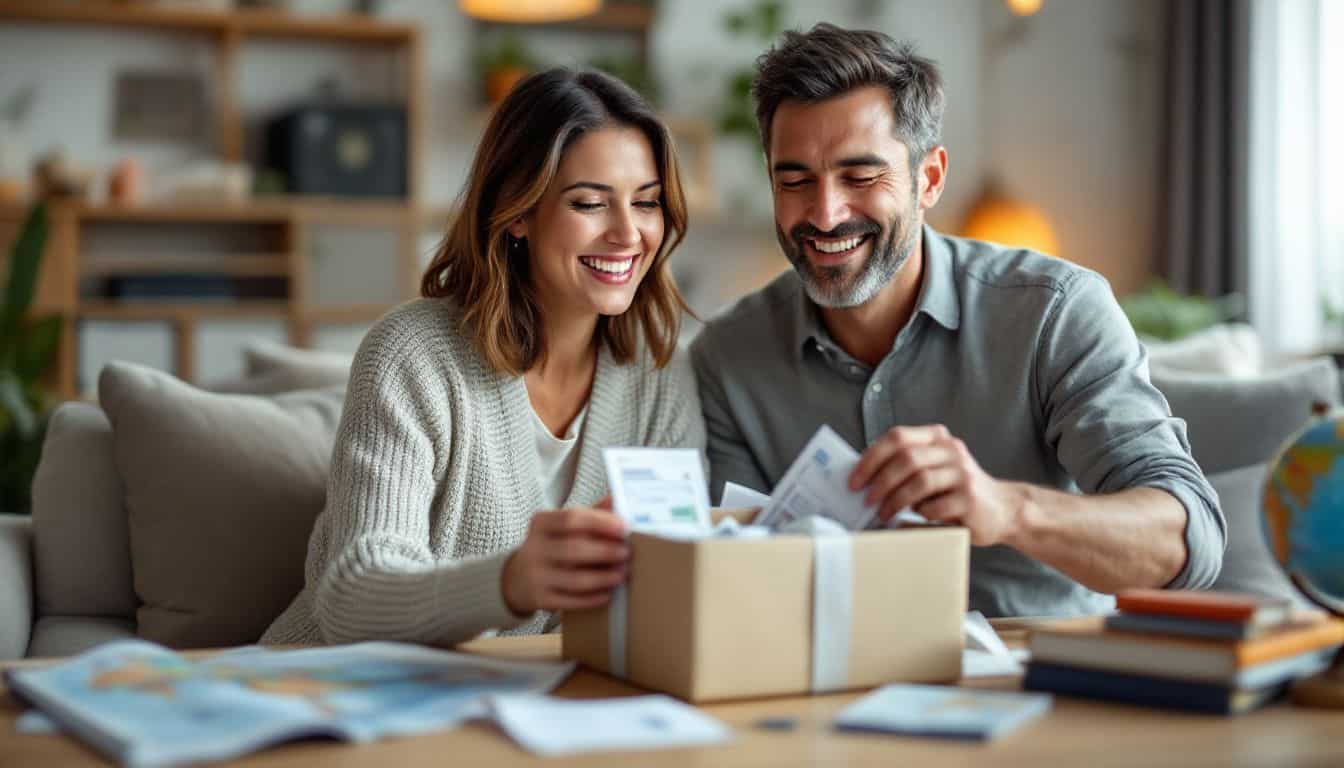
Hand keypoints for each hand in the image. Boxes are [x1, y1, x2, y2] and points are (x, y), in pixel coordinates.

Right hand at [501, 499, 628, 614]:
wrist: (517, 578)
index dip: (600, 522)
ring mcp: (535, 575)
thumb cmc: (551, 546)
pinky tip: (608, 593)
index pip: (571, 518)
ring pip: (574, 579)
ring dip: (603, 577)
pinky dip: (592, 598)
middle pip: (574, 548)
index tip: (624, 527)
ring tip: (622, 574)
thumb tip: (617, 498)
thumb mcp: (562, 527)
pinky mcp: (539, 599)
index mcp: (541, 523)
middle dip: (605, 551)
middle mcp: (534, 548)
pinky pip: (570, 601)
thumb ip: (590, 514)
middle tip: (626, 553)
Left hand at [848, 425, 1024, 545]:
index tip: (854, 479)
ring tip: (884, 514)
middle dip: (879, 481)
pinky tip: (916, 518)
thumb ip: (906, 467)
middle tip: (866, 500)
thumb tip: (862, 479)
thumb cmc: (956, 492)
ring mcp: (963, 473)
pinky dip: (919, 514)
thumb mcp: (934, 470)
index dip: (871, 458)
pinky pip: (934, 506)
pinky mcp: (970, 498)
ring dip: (895, 500)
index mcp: (937, 438)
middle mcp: (951, 450)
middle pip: (906, 458)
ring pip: (919, 481)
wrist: (1003, 510)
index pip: (897, 437)